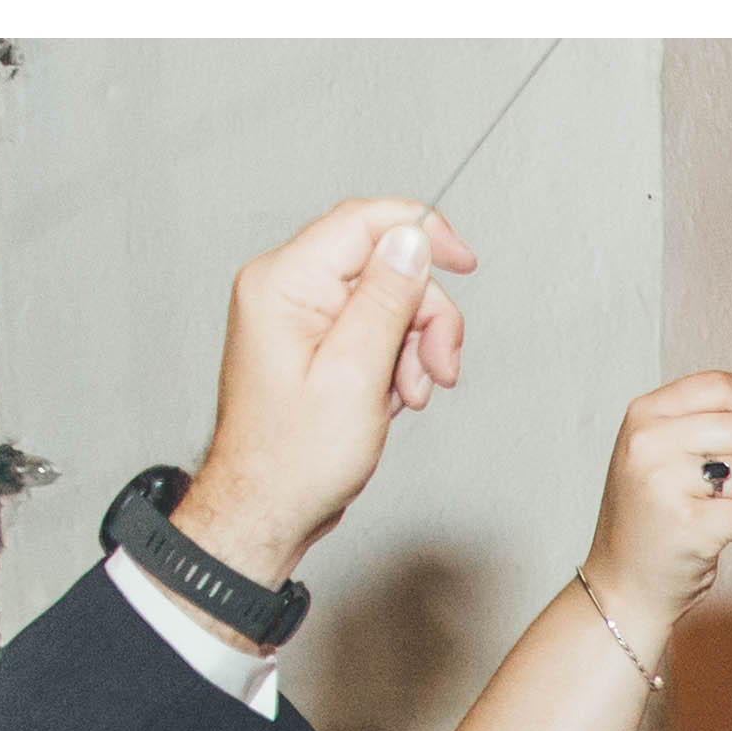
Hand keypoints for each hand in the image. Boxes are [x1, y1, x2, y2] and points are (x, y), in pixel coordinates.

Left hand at [165, 194, 475, 587]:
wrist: (267, 507)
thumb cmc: (293, 458)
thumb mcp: (355, 373)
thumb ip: (385, 298)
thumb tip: (411, 241)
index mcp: (283, 283)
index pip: (362, 223)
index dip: (422, 234)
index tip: (464, 261)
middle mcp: (284, 289)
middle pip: (381, 267)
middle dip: (424, 316)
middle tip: (439, 366)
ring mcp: (297, 316)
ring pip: (383, 302)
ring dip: (412, 347)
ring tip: (410, 395)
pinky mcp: (312, 342)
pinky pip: (370, 330)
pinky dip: (394, 362)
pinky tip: (392, 398)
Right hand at [585, 374, 731, 641]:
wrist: (621, 584)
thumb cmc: (648, 515)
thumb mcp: (654, 451)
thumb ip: (696, 421)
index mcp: (642, 416)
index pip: (716, 385)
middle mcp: (648, 444)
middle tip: (713, 487)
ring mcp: (666, 485)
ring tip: (702, 511)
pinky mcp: (691, 526)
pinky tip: (707, 535)